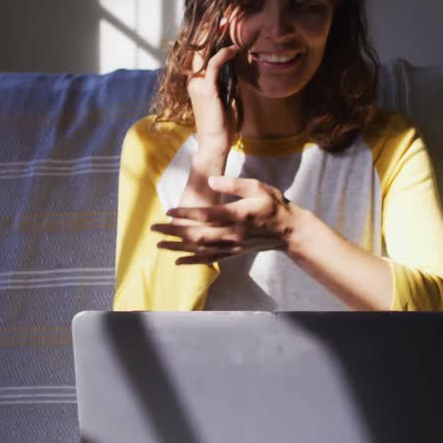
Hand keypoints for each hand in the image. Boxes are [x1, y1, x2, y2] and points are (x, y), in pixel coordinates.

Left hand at [153, 176, 295, 264]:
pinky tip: (178, 261)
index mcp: (238, 215)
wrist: (288, 230)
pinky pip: (209, 259)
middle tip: (154, 228)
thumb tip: (211, 180)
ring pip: (200, 249)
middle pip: (198, 235)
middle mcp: (233, 234)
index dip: (186, 214)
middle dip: (174, 232)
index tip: (168, 211)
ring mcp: (232, 246)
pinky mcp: (233, 253)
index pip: (207, 215)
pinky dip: (192, 261)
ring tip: (159, 244)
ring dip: (178, 248)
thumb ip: (233, 184)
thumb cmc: (273, 204)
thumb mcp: (257, 187)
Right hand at [187, 16, 239, 152]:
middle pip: (197, 48)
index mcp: (195, 82)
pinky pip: (213, 66)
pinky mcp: (206, 90)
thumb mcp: (223, 97)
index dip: (206, 37)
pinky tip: (234, 48)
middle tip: (222, 16)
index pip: (197, 54)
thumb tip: (233, 67)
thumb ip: (225, 81)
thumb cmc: (221, 124)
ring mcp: (197, 84)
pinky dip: (223, 54)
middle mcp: (193, 80)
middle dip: (208, 30)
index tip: (218, 24)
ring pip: (202, 53)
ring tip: (226, 23)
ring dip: (214, 36)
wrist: (214, 143)